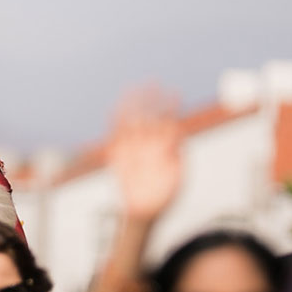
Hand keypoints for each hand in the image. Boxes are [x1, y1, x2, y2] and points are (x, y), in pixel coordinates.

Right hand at [107, 86, 182, 223]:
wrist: (145, 211)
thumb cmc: (166, 196)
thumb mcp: (178, 178)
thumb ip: (178, 157)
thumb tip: (178, 138)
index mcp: (168, 146)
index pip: (170, 120)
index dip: (171, 106)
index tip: (174, 92)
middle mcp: (152, 143)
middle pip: (151, 115)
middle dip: (151, 99)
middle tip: (152, 81)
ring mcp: (136, 148)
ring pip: (134, 121)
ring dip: (132, 105)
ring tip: (130, 89)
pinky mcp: (121, 155)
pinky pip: (117, 135)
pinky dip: (115, 122)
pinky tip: (114, 109)